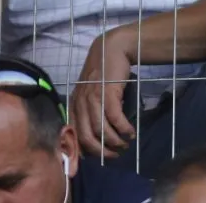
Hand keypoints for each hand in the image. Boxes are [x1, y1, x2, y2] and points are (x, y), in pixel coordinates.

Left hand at [70, 31, 135, 157]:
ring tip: (125, 143)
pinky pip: (116, 119)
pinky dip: (124, 129)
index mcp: (74, 104)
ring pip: (102, 131)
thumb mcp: (90, 92)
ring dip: (115, 142)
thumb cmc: (102, 72)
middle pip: (88, 137)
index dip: (85, 150)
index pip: (74, 134)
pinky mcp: (108, 93)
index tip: (98, 157)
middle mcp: (81, 103)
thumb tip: (96, 135)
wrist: (112, 49)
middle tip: (115, 155)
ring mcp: (93, 98)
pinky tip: (130, 132)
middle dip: (102, 151)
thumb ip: (89, 110)